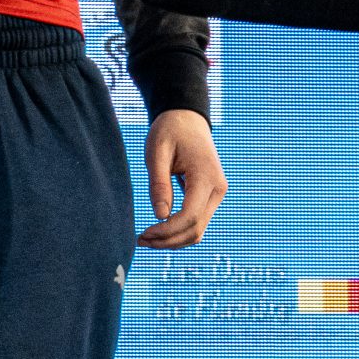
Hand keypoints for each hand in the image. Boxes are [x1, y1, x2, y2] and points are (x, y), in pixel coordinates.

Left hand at [140, 110, 226, 247]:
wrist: (186, 118)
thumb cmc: (170, 130)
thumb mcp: (157, 152)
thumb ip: (159, 183)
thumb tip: (160, 216)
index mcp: (206, 177)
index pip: (190, 217)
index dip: (167, 231)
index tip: (144, 233)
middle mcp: (218, 189)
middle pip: (196, 229)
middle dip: (168, 240)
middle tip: (140, 240)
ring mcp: (217, 193)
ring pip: (198, 230)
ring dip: (173, 240)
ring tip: (147, 238)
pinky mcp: (210, 196)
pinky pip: (197, 221)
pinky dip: (179, 231)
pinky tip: (159, 230)